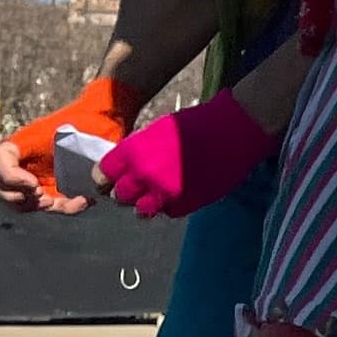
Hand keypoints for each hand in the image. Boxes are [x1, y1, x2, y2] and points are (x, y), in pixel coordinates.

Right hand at [0, 130, 88, 214]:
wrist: (107, 123)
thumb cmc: (91, 122)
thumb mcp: (82, 133)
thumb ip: (74, 153)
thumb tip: (79, 183)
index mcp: (24, 142)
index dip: (8, 176)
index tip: (35, 184)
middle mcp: (22, 159)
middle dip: (15, 197)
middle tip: (44, 197)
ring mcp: (31, 174)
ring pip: (14, 198)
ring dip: (33, 206)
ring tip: (57, 202)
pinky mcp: (47, 186)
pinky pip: (42, 203)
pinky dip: (59, 207)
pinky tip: (82, 201)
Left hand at [96, 93, 277, 220]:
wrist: (234, 132)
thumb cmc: (196, 124)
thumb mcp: (157, 131)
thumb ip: (138, 151)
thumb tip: (126, 168)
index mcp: (134, 152)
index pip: (103, 174)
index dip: (105, 178)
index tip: (110, 179)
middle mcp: (145, 174)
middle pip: (119, 195)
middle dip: (124, 192)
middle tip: (134, 188)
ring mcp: (165, 192)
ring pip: (141, 210)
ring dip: (144, 204)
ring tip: (154, 195)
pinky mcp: (186, 204)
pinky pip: (168, 212)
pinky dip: (170, 205)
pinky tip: (178, 192)